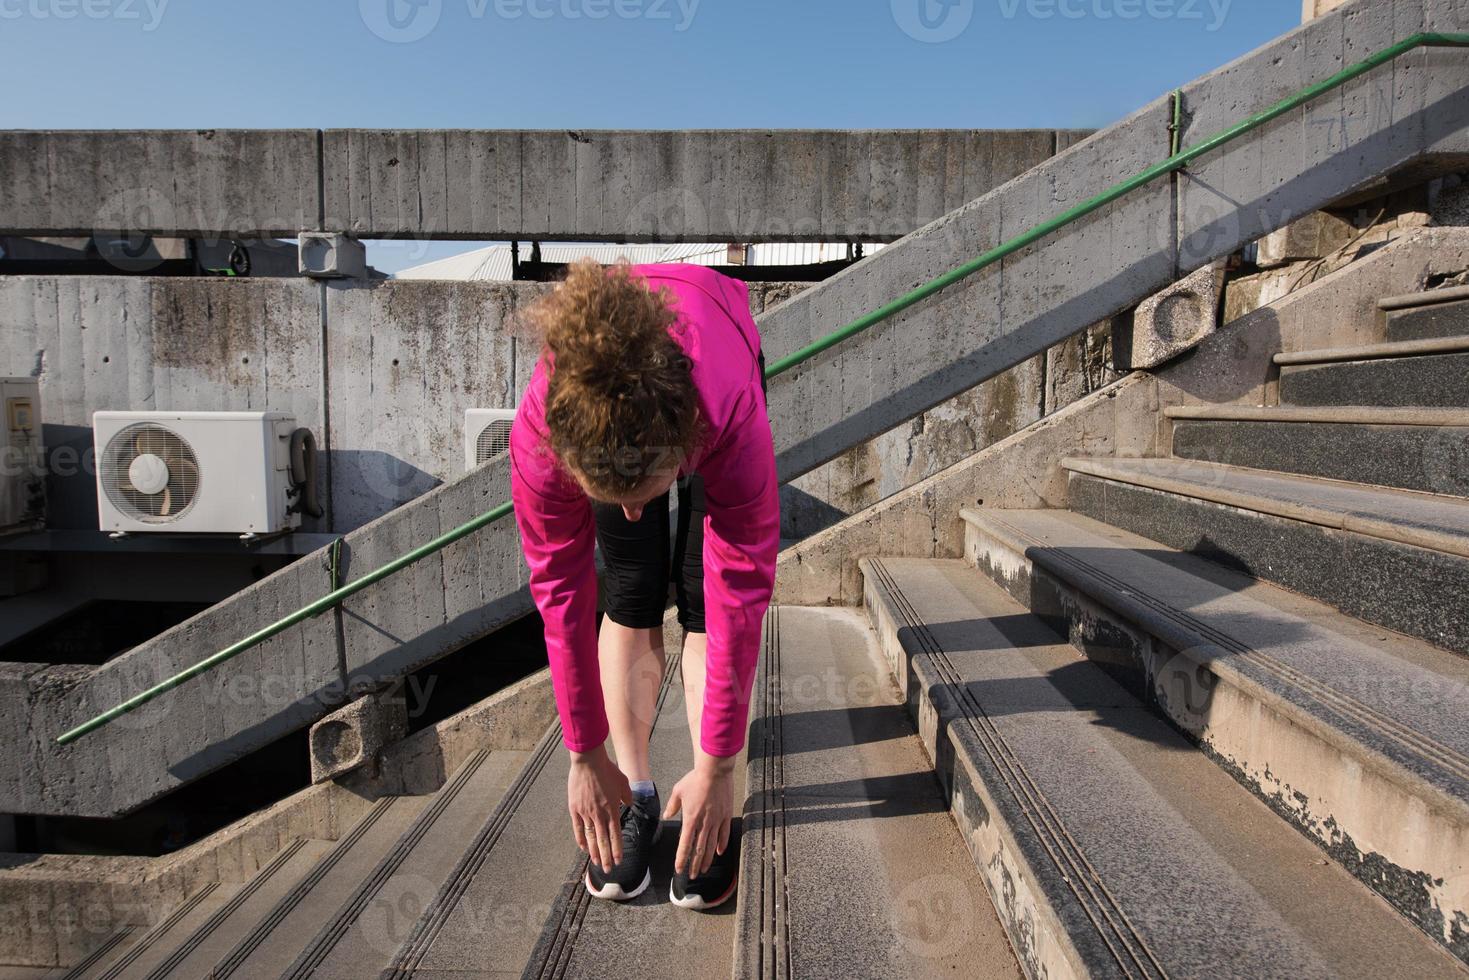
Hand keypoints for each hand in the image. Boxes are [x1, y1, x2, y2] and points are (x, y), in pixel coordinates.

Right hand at [567, 745, 631, 873]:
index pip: (615, 835)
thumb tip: (628, 805)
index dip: (617, 849)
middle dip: (606, 857)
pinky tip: (584, 848)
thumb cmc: (607, 770)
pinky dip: (581, 840)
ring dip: (594, 852)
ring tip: (597, 863)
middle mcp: (599, 814)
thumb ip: (627, 797)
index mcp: (612, 809)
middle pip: (603, 841)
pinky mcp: (575, 809)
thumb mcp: (623, 782)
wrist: (588, 761)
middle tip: (608, 870)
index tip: (619, 861)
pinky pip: (578, 828)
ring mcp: (585, 813)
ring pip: (590, 838)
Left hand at [663, 751, 735, 877]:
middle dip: (695, 864)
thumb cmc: (695, 779)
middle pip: (699, 849)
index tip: (679, 869)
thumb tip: (667, 816)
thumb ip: (672, 806)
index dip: (682, 858)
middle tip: (692, 875)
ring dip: (707, 859)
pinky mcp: (726, 815)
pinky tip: (719, 852)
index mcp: (690, 819)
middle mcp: (704, 823)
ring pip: (712, 845)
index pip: (685, 844)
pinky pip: (724, 834)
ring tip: (704, 869)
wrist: (714, 771)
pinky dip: (722, 844)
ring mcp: (716, 820)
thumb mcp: (677, 791)